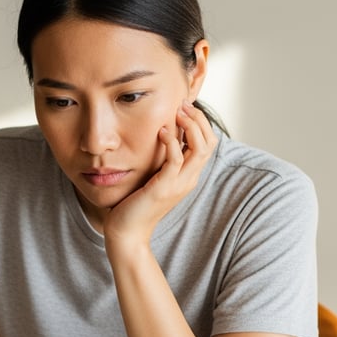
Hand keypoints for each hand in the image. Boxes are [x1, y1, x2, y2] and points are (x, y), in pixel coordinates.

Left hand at [104, 102, 215, 245]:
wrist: (127, 232)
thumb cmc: (135, 203)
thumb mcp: (153, 177)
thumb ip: (160, 160)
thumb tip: (159, 136)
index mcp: (188, 175)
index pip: (208, 142)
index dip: (200, 122)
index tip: (184, 106)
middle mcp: (188, 179)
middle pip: (209, 142)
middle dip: (198, 119)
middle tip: (182, 104)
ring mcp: (178, 184)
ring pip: (200, 148)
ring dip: (190, 126)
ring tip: (176, 112)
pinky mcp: (163, 188)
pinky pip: (176, 160)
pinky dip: (172, 142)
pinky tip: (161, 132)